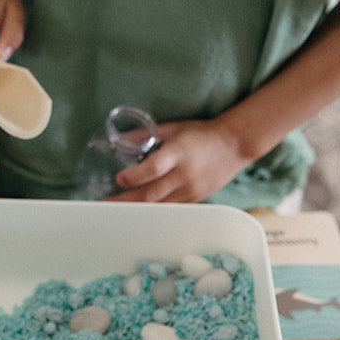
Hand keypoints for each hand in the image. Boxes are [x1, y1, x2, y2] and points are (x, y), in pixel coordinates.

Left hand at [106, 118, 247, 203]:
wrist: (234, 145)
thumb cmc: (201, 134)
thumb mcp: (174, 128)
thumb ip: (147, 134)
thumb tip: (120, 138)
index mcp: (179, 153)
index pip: (154, 168)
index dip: (135, 176)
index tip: (119, 179)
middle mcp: (185, 174)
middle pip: (152, 193)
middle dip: (126, 200)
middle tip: (105, 203)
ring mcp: (192, 190)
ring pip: (160, 205)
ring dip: (137, 208)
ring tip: (115, 210)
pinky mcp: (196, 199)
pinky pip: (171, 208)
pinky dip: (154, 211)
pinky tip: (139, 212)